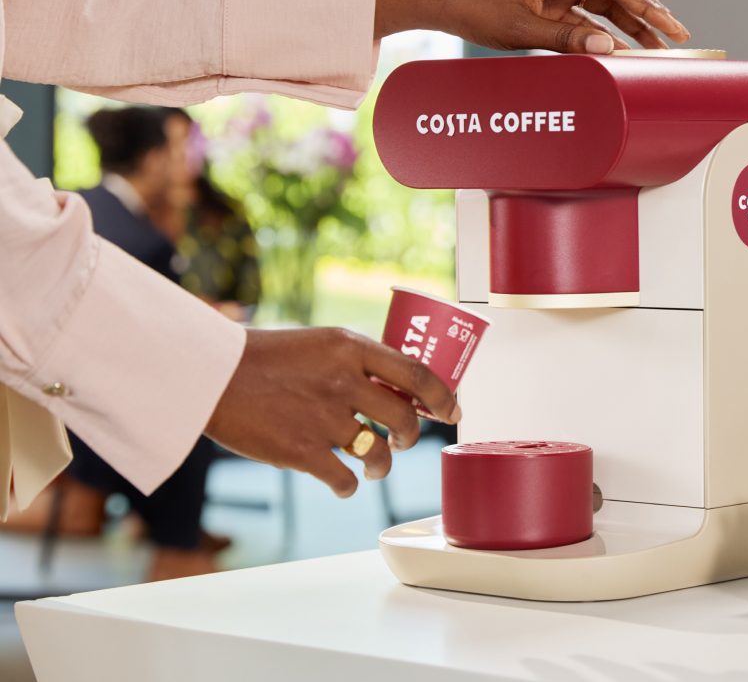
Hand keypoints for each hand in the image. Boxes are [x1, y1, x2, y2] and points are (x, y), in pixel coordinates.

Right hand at [205, 328, 459, 497]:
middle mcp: (345, 382)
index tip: (452, 411)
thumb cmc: (267, 357)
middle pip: (405, 420)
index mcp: (352, 348)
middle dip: (411, 437)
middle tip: (403, 441)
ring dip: (383, 466)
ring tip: (374, 467)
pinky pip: (344, 479)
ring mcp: (324, 418)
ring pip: (380, 454)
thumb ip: (360, 362)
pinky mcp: (301, 451)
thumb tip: (402, 388)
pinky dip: (349, 486)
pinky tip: (344, 482)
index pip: (418, 374)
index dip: (443, 397)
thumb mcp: (321, 344)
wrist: (212, 374)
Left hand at [373, 0, 689, 53]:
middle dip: (648, 18)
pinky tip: (622, 52)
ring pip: (606, 9)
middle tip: (678, 41)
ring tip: (656, 52)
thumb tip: (610, 48)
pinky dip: (604, 36)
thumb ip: (567, 39)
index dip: (650, 7)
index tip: (673, 27)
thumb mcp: (522, 28)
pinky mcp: (551, 4)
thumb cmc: (476, 7)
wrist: (442, 1)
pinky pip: (587, 19)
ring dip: (629, 30)